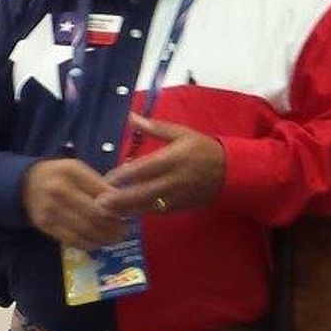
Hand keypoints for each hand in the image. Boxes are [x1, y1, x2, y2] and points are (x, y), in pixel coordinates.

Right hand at [22, 158, 125, 249]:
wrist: (25, 184)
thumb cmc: (60, 176)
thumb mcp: (78, 170)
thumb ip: (98, 184)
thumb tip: (121, 204)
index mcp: (71, 172)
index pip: (102, 193)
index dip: (118, 207)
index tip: (127, 213)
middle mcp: (59, 190)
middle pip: (95, 214)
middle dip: (114, 226)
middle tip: (124, 230)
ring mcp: (50, 209)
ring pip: (85, 230)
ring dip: (104, 238)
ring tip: (115, 238)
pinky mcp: (45, 225)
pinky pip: (72, 240)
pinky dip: (89, 244)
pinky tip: (98, 242)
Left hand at [96, 114, 225, 217]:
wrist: (231, 173)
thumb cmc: (204, 150)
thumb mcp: (183, 133)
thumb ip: (156, 128)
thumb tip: (131, 117)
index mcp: (174, 159)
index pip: (143, 169)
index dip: (123, 175)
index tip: (107, 178)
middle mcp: (174, 180)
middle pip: (142, 193)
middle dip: (120, 199)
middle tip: (99, 203)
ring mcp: (177, 197)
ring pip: (148, 207)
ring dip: (126, 210)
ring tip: (106, 212)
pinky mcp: (180, 207)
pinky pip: (157, 212)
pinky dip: (140, 213)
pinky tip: (125, 214)